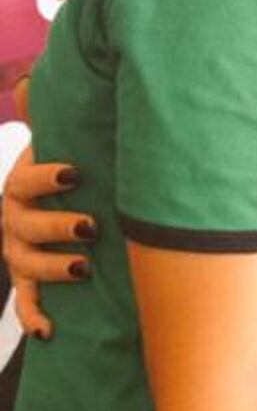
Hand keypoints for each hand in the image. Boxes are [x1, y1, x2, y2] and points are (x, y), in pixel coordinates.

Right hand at [3, 79, 95, 338]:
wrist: (48, 197)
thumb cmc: (64, 161)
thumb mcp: (59, 136)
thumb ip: (48, 113)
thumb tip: (30, 80)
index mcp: (20, 181)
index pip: (25, 179)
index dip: (46, 176)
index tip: (74, 173)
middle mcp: (12, 217)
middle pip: (26, 225)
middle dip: (57, 226)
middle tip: (90, 227)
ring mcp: (16, 250)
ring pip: (24, 264)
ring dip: (51, 268)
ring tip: (83, 267)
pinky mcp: (27, 277)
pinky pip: (24, 301)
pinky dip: (33, 316)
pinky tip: (48, 330)